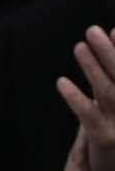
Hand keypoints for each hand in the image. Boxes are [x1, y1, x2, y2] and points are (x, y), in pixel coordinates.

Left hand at [57, 28, 114, 170]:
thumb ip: (114, 78)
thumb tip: (112, 42)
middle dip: (109, 52)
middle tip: (92, 30)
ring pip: (108, 92)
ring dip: (92, 68)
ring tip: (79, 46)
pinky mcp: (105, 140)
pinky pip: (88, 116)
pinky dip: (75, 98)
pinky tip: (61, 82)